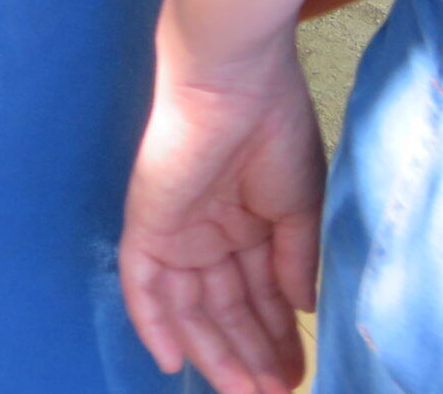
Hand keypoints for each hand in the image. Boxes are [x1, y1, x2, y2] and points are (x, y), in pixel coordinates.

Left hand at [119, 31, 323, 393]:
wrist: (236, 80)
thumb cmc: (274, 129)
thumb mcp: (300, 206)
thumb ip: (295, 261)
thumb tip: (300, 312)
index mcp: (248, 224)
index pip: (258, 296)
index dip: (277, 338)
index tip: (299, 376)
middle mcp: (208, 233)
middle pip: (224, 309)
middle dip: (249, 354)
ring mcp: (176, 229)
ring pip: (189, 307)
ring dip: (214, 351)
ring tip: (246, 392)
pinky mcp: (147, 222)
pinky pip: (142, 282)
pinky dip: (153, 322)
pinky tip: (173, 363)